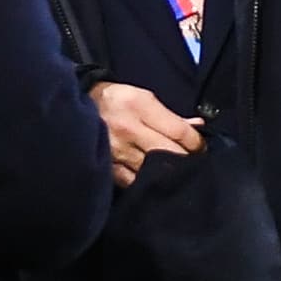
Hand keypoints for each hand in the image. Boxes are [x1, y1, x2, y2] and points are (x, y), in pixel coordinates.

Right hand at [88, 81, 204, 187]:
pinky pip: (135, 182)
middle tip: (192, 161)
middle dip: (186, 159)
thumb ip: (171, 116)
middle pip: (170, 153)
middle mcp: (129, 128)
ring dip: (168, 172)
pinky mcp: (108, 167)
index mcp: (140, 105)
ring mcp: (117, 150)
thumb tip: (199, 127)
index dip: (197, 143)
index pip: (180, 132)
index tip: (200, 147)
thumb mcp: (144, 98)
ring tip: (174, 170)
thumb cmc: (117, 101)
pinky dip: (146, 182)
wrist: (80, 107)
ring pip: (154, 171)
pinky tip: (152, 178)